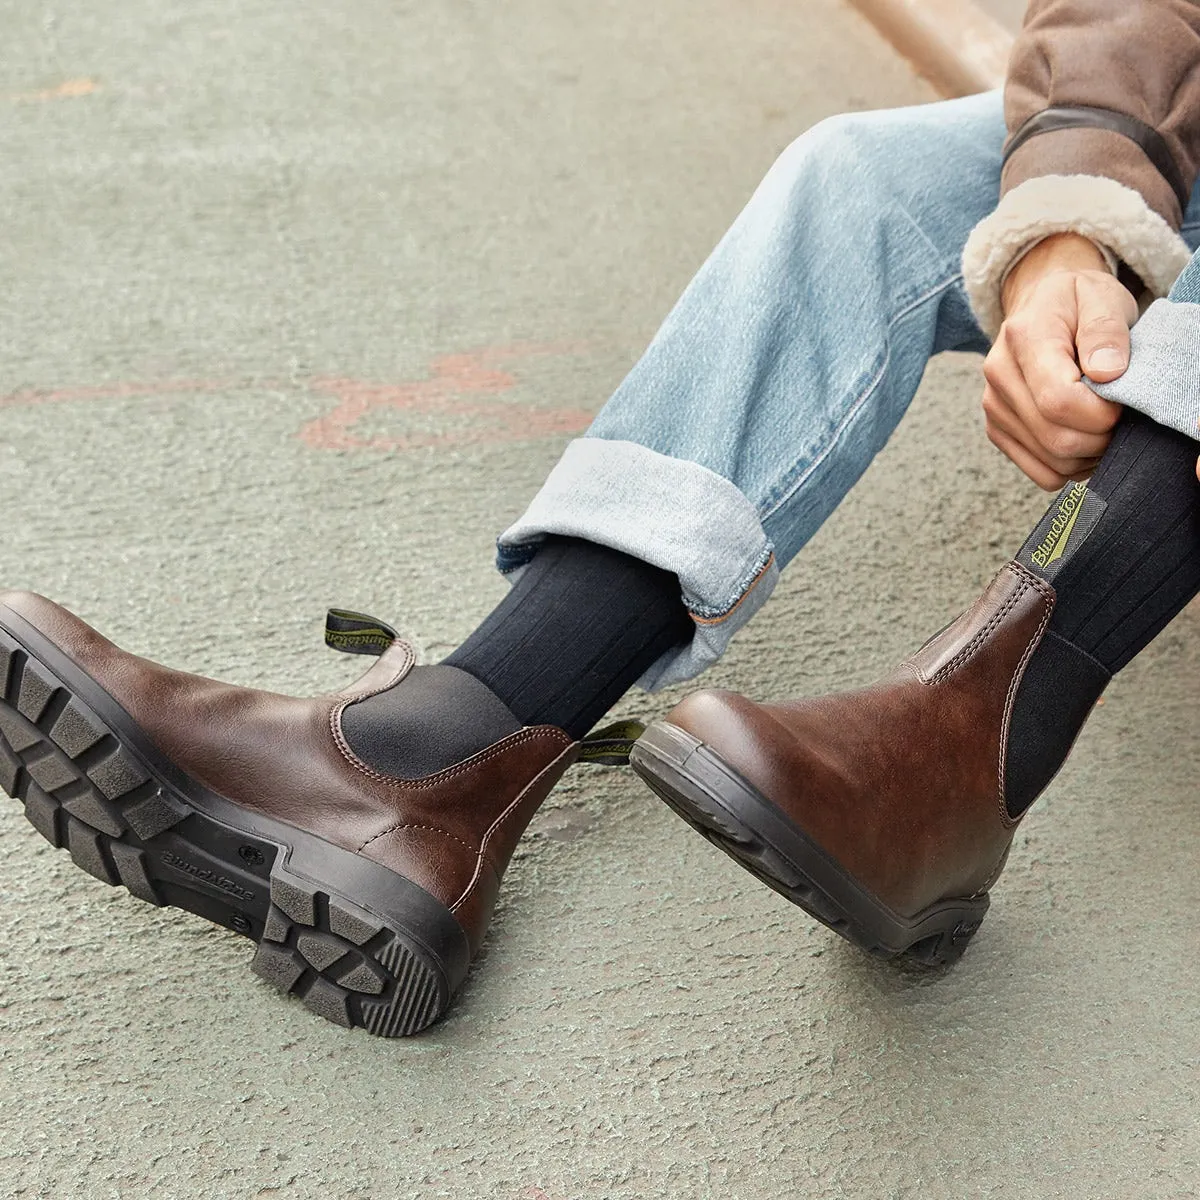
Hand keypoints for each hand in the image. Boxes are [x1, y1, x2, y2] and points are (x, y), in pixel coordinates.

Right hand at [982, 232, 1135, 489]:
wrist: (1040, 305)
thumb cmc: (1077, 302)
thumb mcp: (1101, 298)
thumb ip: (1106, 331)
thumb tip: (1107, 373)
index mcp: (1023, 339)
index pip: (1058, 400)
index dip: (1101, 414)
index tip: (1122, 401)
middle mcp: (998, 376)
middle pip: (1055, 438)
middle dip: (1101, 438)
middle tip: (1120, 416)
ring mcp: (994, 407)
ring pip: (1051, 462)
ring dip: (1089, 455)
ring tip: (1104, 426)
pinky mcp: (997, 430)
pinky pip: (1041, 472)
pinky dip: (1071, 467)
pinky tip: (1085, 440)